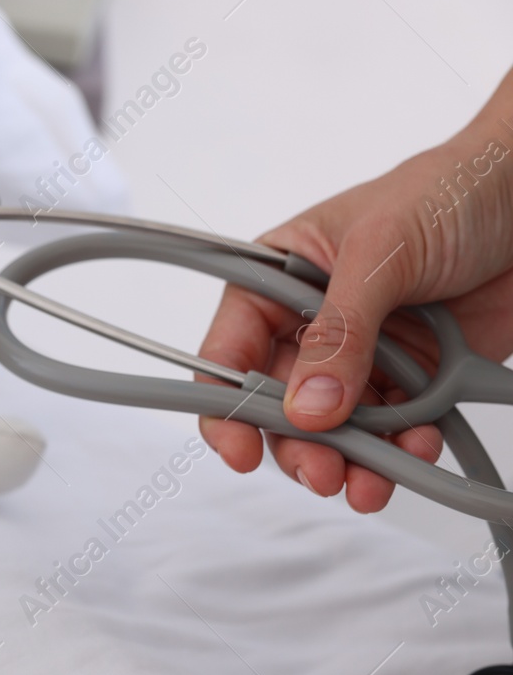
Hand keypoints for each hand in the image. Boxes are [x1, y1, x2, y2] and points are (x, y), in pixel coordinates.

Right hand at [200, 77, 512, 511]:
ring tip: (367, 484)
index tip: (241, 450)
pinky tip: (418, 448)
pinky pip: (397, 429)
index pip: (229, 352)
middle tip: (323, 473)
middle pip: (279, 406)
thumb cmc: (449, 191)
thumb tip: (308, 406)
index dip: (226, 406)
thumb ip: (341, 332)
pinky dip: (405, 450)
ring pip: (335, 429)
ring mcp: (363, 354)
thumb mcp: (380, 252)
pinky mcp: (415, 375)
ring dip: (350, 462)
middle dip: (298, 446)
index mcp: (277, 280)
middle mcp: (312, 323)